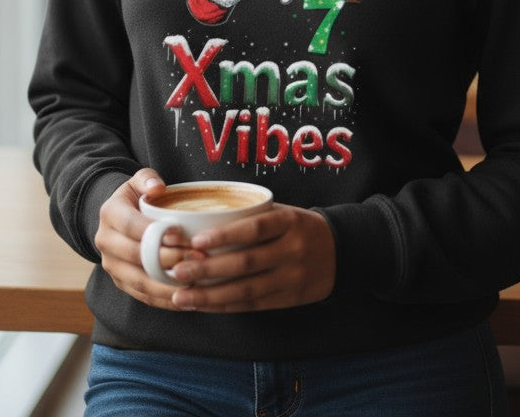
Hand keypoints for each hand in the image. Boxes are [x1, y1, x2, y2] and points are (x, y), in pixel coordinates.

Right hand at [93, 169, 203, 310]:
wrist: (117, 218)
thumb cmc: (136, 197)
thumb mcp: (139, 180)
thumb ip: (148, 179)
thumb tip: (158, 188)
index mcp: (110, 213)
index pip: (132, 225)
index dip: (156, 232)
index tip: (182, 234)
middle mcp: (106, 241)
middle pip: (137, 256)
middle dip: (168, 259)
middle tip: (196, 258)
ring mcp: (112, 265)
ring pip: (140, 281)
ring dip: (168, 283)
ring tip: (195, 280)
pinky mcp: (121, 282)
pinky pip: (143, 296)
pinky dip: (165, 299)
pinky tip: (187, 297)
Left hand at [166, 204, 335, 312]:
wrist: (341, 250)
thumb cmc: (298, 226)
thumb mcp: (283, 211)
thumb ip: (251, 216)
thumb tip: (201, 220)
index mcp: (289, 222)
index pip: (256, 228)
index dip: (227, 235)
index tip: (198, 241)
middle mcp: (293, 250)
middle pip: (247, 262)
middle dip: (208, 269)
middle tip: (177, 271)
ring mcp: (293, 277)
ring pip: (247, 290)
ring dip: (211, 296)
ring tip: (181, 296)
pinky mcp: (290, 299)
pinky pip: (254, 306)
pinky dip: (226, 306)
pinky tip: (204, 306)